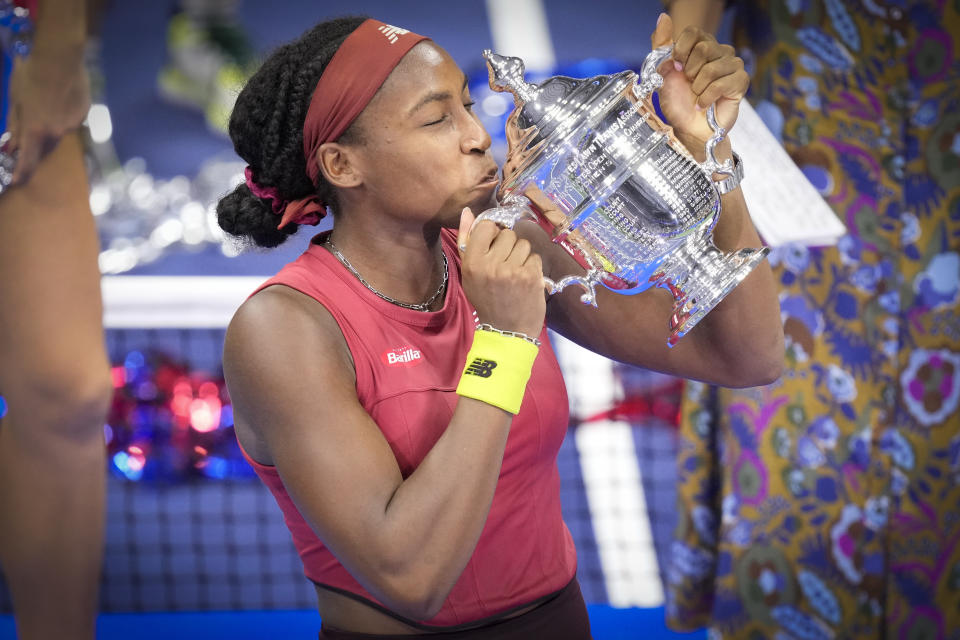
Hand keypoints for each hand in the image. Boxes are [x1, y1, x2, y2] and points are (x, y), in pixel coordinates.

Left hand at [6, 46, 90, 185]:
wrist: (59, 58)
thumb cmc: (29, 75)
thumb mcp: (14, 99)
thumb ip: (14, 125)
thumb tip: (12, 145)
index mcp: (35, 130)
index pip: (28, 158)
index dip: (21, 171)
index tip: (16, 181)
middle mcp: (56, 132)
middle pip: (46, 148)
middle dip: (37, 148)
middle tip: (29, 139)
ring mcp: (72, 124)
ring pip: (59, 133)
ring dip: (51, 129)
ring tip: (46, 109)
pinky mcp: (84, 113)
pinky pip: (70, 121)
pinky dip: (63, 116)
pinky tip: (59, 100)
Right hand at [457, 207, 545, 337]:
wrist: (507, 330)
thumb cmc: (486, 300)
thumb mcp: (470, 274)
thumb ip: (467, 242)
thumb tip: (467, 211)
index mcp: (473, 263)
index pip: (486, 226)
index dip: (493, 233)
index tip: (494, 246)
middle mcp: (491, 264)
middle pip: (507, 233)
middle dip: (508, 246)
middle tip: (505, 265)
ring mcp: (512, 270)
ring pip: (523, 243)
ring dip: (522, 255)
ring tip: (516, 272)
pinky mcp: (531, 276)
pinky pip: (535, 256)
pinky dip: (532, 266)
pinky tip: (525, 279)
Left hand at [651, 13, 747, 148]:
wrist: (689, 128)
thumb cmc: (678, 102)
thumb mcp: (663, 72)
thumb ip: (661, 45)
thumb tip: (663, 17)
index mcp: (702, 46)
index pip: (694, 32)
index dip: (681, 50)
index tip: (676, 68)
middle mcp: (720, 51)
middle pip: (704, 47)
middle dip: (689, 71)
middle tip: (689, 85)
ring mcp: (733, 65)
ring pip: (712, 67)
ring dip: (698, 87)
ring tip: (697, 96)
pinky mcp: (741, 81)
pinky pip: (720, 84)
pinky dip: (706, 98)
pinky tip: (704, 104)